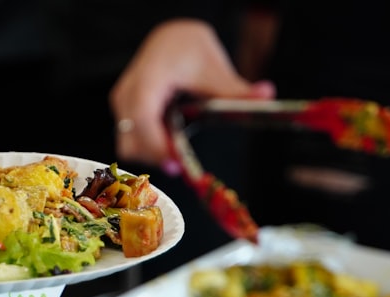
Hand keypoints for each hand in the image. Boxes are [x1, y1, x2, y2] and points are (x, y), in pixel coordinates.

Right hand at [109, 18, 275, 168]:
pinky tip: (171, 143)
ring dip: (153, 154)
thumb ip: (235, 89)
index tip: (176, 162)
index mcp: (148, 78)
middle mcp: (128, 94)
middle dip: (155, 156)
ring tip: (179, 152)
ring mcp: (123, 104)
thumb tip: (266, 94)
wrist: (170, 38)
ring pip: (129, 145)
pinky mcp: (125, 114)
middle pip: (131, 139)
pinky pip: (132, 140)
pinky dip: (151, 147)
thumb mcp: (214, 67)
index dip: (155, 144)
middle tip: (183, 166)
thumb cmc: (187, 48)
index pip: (142, 117)